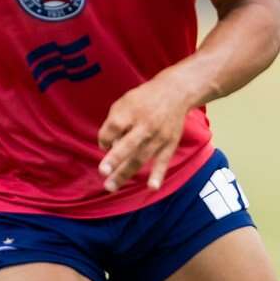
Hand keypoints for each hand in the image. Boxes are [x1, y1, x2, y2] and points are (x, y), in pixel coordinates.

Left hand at [97, 69, 196, 191]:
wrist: (175, 93)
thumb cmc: (143, 100)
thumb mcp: (124, 102)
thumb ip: (113, 123)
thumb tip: (106, 147)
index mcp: (131, 112)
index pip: (113, 127)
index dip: (104, 138)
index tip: (104, 144)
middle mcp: (145, 125)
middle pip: (128, 144)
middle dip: (115, 158)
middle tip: (103, 171)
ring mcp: (159, 136)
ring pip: (141, 157)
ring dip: (125, 173)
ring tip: (111, 187)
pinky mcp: (170, 144)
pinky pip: (163, 161)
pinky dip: (158, 175)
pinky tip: (152, 187)